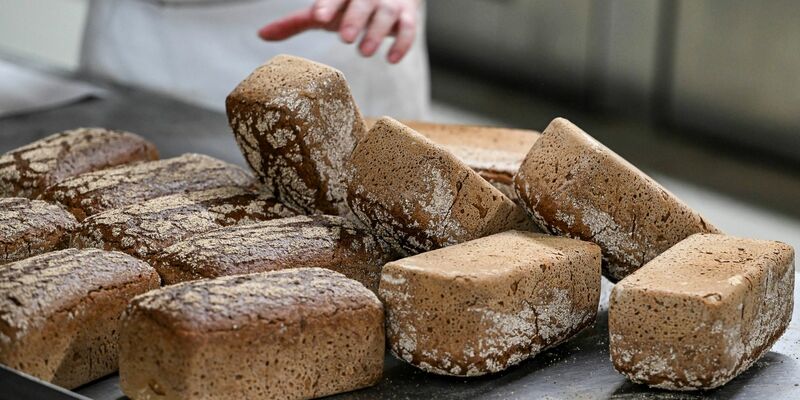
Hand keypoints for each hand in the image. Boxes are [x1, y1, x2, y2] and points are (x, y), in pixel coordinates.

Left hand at [258, 0, 420, 63]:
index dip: (328, 4)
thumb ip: (296, 22)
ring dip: (377, 33)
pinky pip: (410, 29)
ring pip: (387, 15)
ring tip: (365, 52)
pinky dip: (402, 44)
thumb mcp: (325, 10)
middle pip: (363, 2)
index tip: (319, 17)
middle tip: (346, 38)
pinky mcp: (408, 16)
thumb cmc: (349, 5)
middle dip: (355, 18)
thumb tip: (261, 35)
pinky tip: (391, 59)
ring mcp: (390, 4)